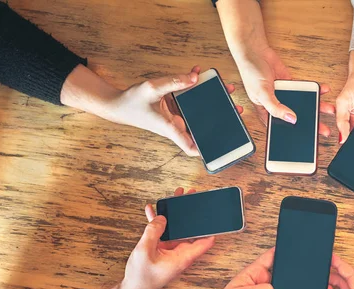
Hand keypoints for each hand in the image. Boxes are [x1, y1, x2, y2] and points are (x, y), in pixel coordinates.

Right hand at [107, 65, 243, 156]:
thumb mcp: (152, 88)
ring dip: (211, 99)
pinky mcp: (172, 107)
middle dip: (219, 118)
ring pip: (198, 110)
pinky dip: (193, 87)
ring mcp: (175, 116)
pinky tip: (197, 74)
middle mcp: (175, 124)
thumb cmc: (132, 102)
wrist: (118, 105)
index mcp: (170, 127)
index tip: (220, 149)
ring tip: (226, 88)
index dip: (204, 150)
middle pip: (201, 125)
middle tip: (235, 110)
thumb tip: (194, 77)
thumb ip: (173, 82)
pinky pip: (187, 98)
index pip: (189, 146)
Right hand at [117, 188, 214, 288]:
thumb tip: (163, 218)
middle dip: (192, 213)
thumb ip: (154, 232)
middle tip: (192, 196)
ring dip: (175, 214)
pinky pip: (163, 232)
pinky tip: (152, 210)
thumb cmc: (141, 278)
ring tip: (176, 197)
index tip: (214, 214)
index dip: (212, 228)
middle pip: (191, 230)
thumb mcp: (146, 251)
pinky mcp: (162, 249)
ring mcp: (171, 250)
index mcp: (183, 257)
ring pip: (177, 229)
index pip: (205, 241)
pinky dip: (158, 222)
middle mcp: (181, 253)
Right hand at [236, 47, 334, 135]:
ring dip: (316, 107)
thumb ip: (275, 107)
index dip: (293, 135)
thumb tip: (291, 118)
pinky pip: (306, 90)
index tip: (308, 139)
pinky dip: (315, 90)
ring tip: (328, 110)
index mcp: (266, 112)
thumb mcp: (262, 94)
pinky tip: (323, 91)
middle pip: (296, 119)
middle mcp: (277, 106)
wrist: (255, 51)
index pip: (281, 128)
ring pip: (303, 105)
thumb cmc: (250, 73)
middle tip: (323, 130)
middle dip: (311, 124)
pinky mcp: (292, 85)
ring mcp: (285, 96)